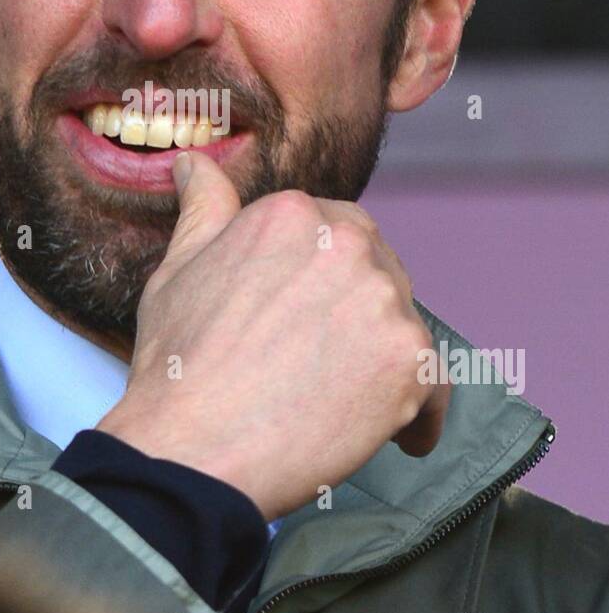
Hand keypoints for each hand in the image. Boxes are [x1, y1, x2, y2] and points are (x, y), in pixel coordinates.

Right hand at [96, 150, 446, 521]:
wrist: (191, 449)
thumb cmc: (178, 366)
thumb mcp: (178, 270)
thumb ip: (204, 208)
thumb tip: (196, 162)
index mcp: (293, 214)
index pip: (339, 232)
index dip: (324, 282)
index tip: (304, 319)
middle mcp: (346, 243)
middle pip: (378, 272)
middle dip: (357, 313)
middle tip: (319, 363)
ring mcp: (383, 300)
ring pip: (403, 325)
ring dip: (383, 360)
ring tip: (342, 400)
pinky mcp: (411, 360)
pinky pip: (434, 386)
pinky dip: (418, 415)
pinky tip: (396, 437)